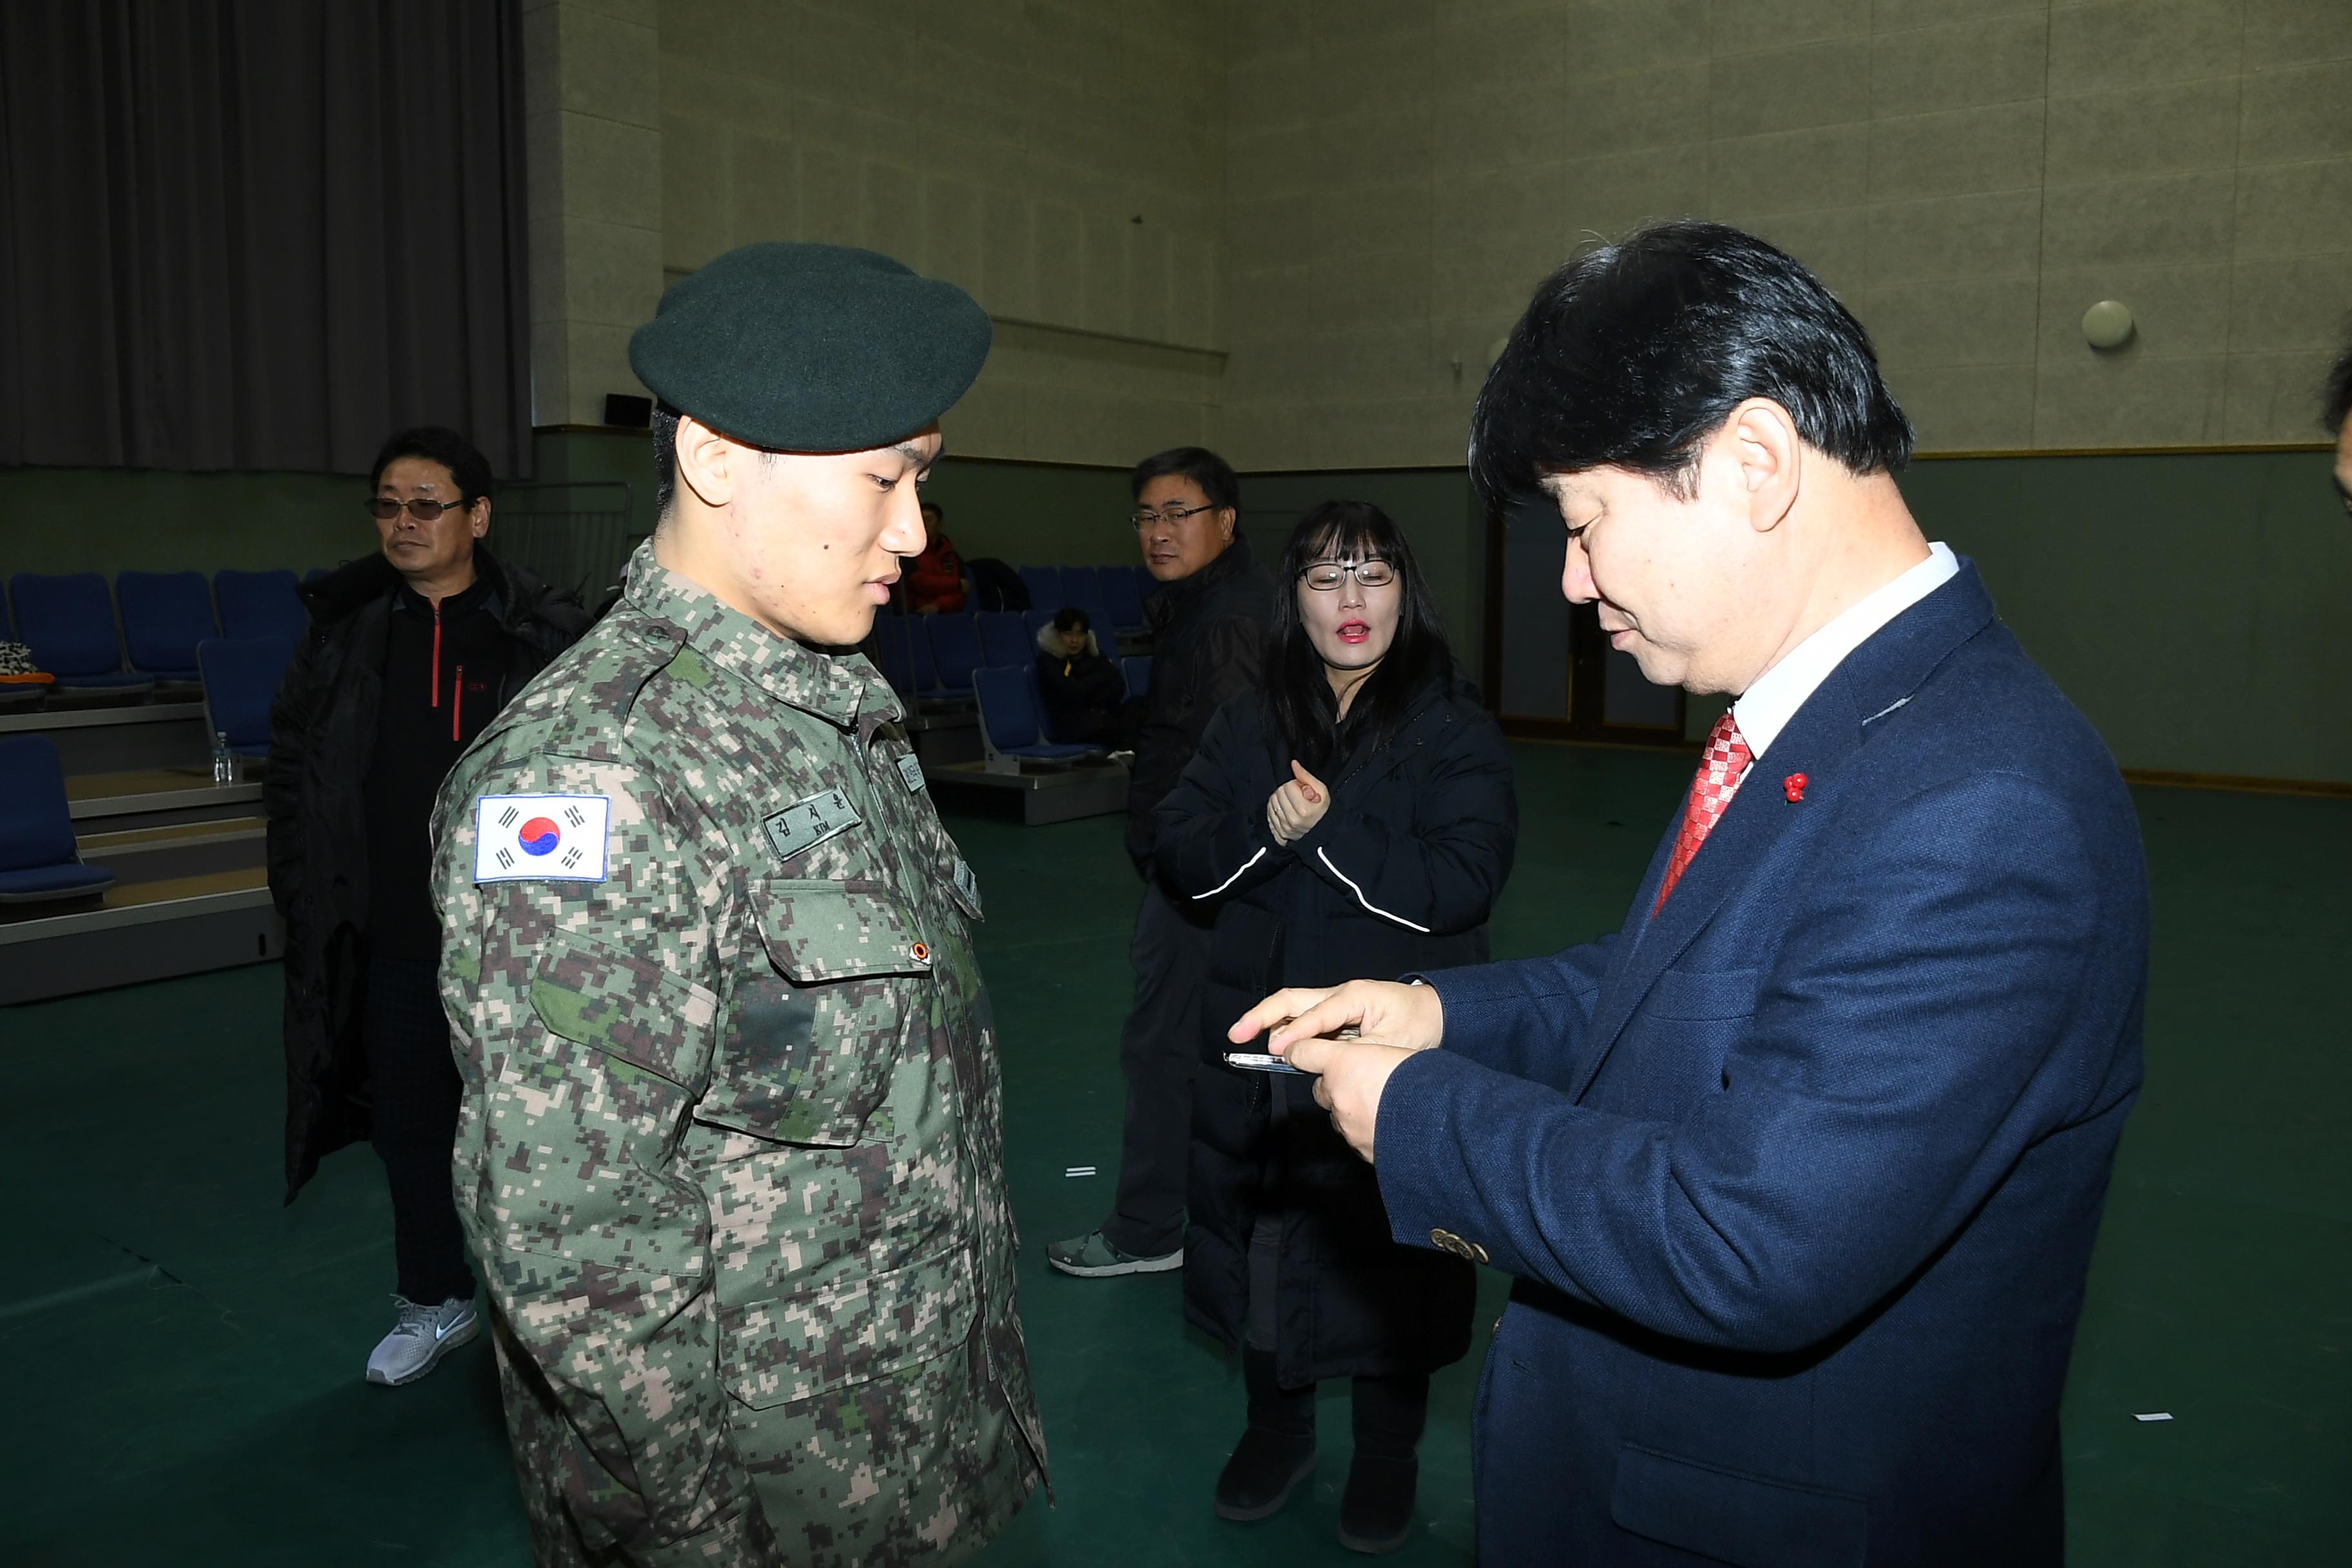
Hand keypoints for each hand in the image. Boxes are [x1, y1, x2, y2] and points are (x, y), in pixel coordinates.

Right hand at [1229, 979, 1444, 1057]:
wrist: (1438, 1014)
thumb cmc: (1419, 1028)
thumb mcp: (1391, 1046)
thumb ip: (1353, 1054)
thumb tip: (1315, 1063)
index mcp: (1355, 996)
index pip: (1316, 1015)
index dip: (1294, 1034)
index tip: (1275, 1052)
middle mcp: (1340, 994)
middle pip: (1291, 999)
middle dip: (1262, 1016)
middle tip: (1236, 1035)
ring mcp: (1336, 1002)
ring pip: (1293, 1006)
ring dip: (1269, 1021)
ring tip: (1246, 1040)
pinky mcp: (1336, 1013)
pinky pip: (1304, 1018)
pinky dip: (1285, 1029)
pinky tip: (1272, 1046)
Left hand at [1265, 760, 1330, 845]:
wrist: (1322, 829)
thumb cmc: (1321, 808)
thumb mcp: (1321, 790)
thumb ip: (1305, 776)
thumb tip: (1294, 764)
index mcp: (1304, 811)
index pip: (1288, 786)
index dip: (1297, 785)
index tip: (1303, 792)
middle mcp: (1293, 821)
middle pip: (1279, 793)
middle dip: (1288, 791)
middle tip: (1298, 797)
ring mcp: (1284, 827)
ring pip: (1272, 801)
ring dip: (1281, 799)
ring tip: (1292, 803)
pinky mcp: (1278, 832)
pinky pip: (1269, 812)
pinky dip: (1275, 808)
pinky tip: (1285, 809)